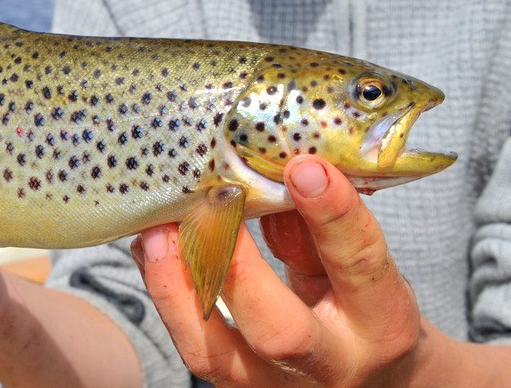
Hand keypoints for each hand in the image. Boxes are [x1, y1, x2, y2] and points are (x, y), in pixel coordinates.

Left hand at [131, 155, 465, 386]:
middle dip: (236, 264)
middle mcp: (332, 367)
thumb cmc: (361, 309)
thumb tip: (268, 176)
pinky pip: (193, 350)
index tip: (302, 167)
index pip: (360, 266)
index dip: (333, 215)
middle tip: (209, 204)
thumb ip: (316, 231)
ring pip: (214, 353)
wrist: (371, 383)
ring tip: (157, 231)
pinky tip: (151, 253)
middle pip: (281, 331)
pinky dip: (167, 297)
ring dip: (177, 286)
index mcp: (383, 324)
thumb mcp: (354, 269)